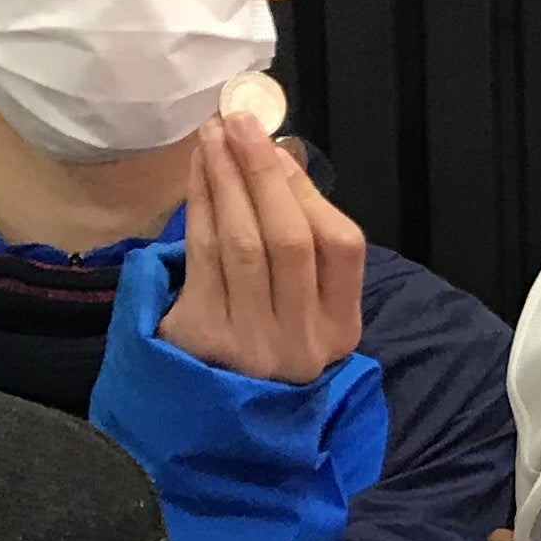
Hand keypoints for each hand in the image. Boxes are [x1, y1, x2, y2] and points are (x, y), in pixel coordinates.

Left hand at [157, 122, 365, 385]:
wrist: (217, 420)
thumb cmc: (267, 344)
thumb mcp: (305, 308)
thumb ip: (304, 244)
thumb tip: (280, 158)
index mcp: (340, 329)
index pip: (342, 247)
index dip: (309, 191)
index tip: (279, 149)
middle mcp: (302, 340)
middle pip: (290, 238)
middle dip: (262, 172)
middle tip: (239, 120)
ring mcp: (253, 342)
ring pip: (243, 242)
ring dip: (226, 178)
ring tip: (213, 135)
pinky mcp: (205, 337)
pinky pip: (204, 255)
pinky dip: (201, 205)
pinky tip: (198, 173)